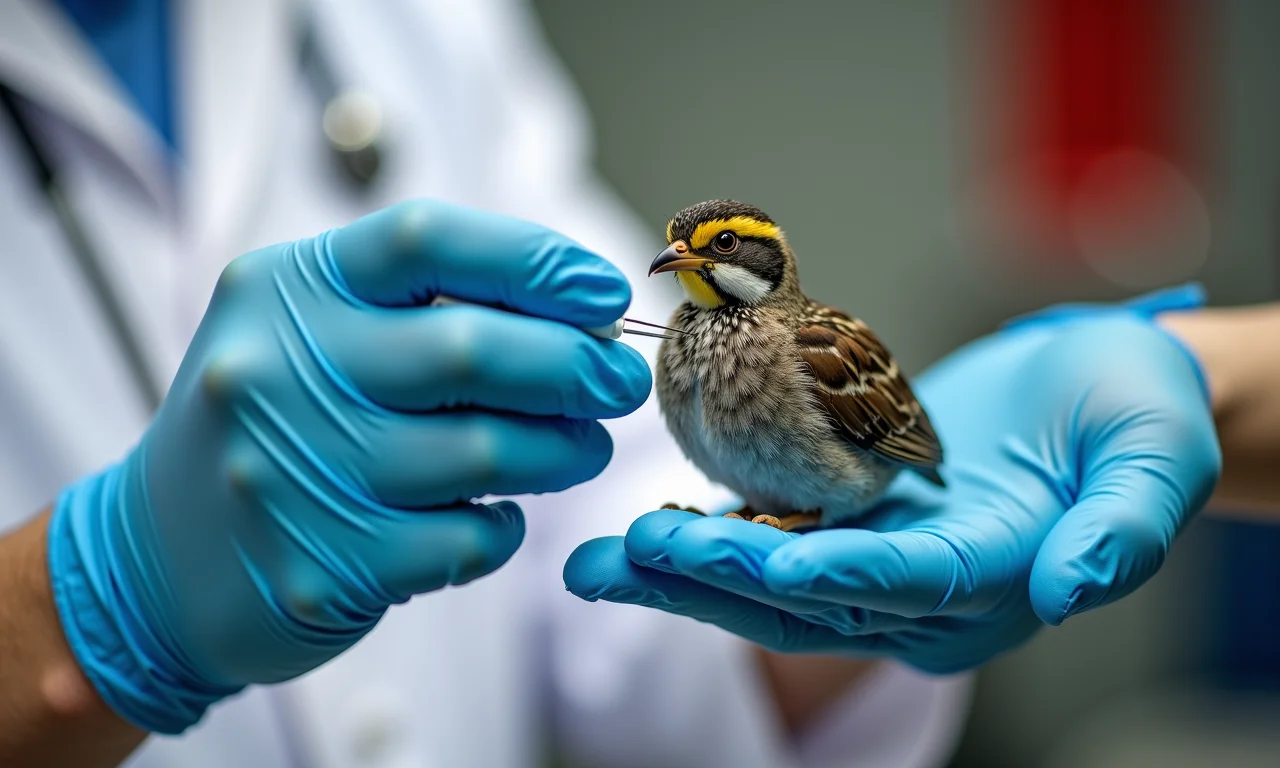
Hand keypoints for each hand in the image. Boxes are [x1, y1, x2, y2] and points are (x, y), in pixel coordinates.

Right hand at [48, 200, 650, 731]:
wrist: (159, 556)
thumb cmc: (276, 424)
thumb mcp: (317, 332)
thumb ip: (428, 309)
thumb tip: (581, 317)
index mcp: (287, 289)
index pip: (428, 239)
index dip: (535, 259)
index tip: (602, 291)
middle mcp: (282, 370)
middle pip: (472, 349)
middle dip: (575, 365)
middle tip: (617, 381)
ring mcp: (298, 472)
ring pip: (487, 452)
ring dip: (564, 450)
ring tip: (581, 447)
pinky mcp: (327, 564)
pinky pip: (469, 539)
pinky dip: (506, 526)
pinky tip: (497, 515)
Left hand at [564, 284, 1218, 673]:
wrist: (1098, 393)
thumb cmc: (1134, 413)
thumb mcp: (1154, 457)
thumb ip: (1127, 524)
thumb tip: (1074, 585)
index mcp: (997, 577)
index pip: (912, 581)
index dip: (846, 573)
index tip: (775, 560)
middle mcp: (927, 593)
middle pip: (815, 595)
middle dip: (724, 575)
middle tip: (637, 551)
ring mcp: (881, 567)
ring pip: (773, 580)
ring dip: (688, 570)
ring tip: (603, 561)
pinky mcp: (849, 531)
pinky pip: (769, 543)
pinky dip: (707, 540)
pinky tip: (643, 539)